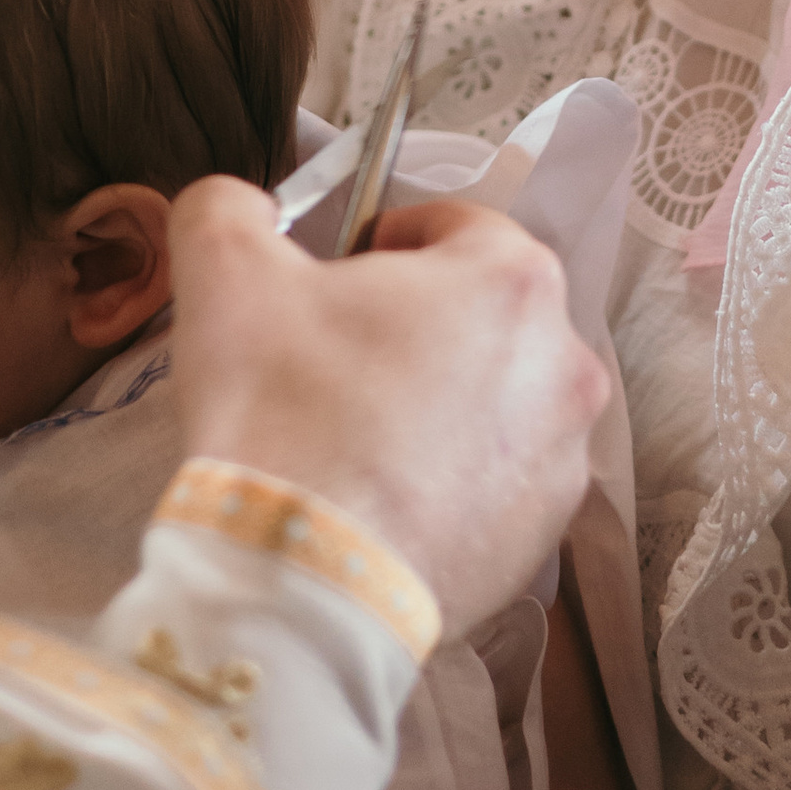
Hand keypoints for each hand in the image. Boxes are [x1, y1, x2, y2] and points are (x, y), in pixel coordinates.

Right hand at [166, 182, 606, 640]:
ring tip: (357, 440)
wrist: (302, 584)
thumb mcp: (226, 271)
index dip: (387, 243)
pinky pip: (495, 484)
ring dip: (439, 405)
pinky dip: (449, 482)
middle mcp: (565, 361)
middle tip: (338, 363)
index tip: (337, 278)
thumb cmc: (281, 410)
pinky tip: (382, 502)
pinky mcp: (544, 536)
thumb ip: (230, 208)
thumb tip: (241, 205)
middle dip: (416, 328)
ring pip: (495, 402)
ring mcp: (563, 458)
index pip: (455, 224)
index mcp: (512, 279)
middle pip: (484, 315)